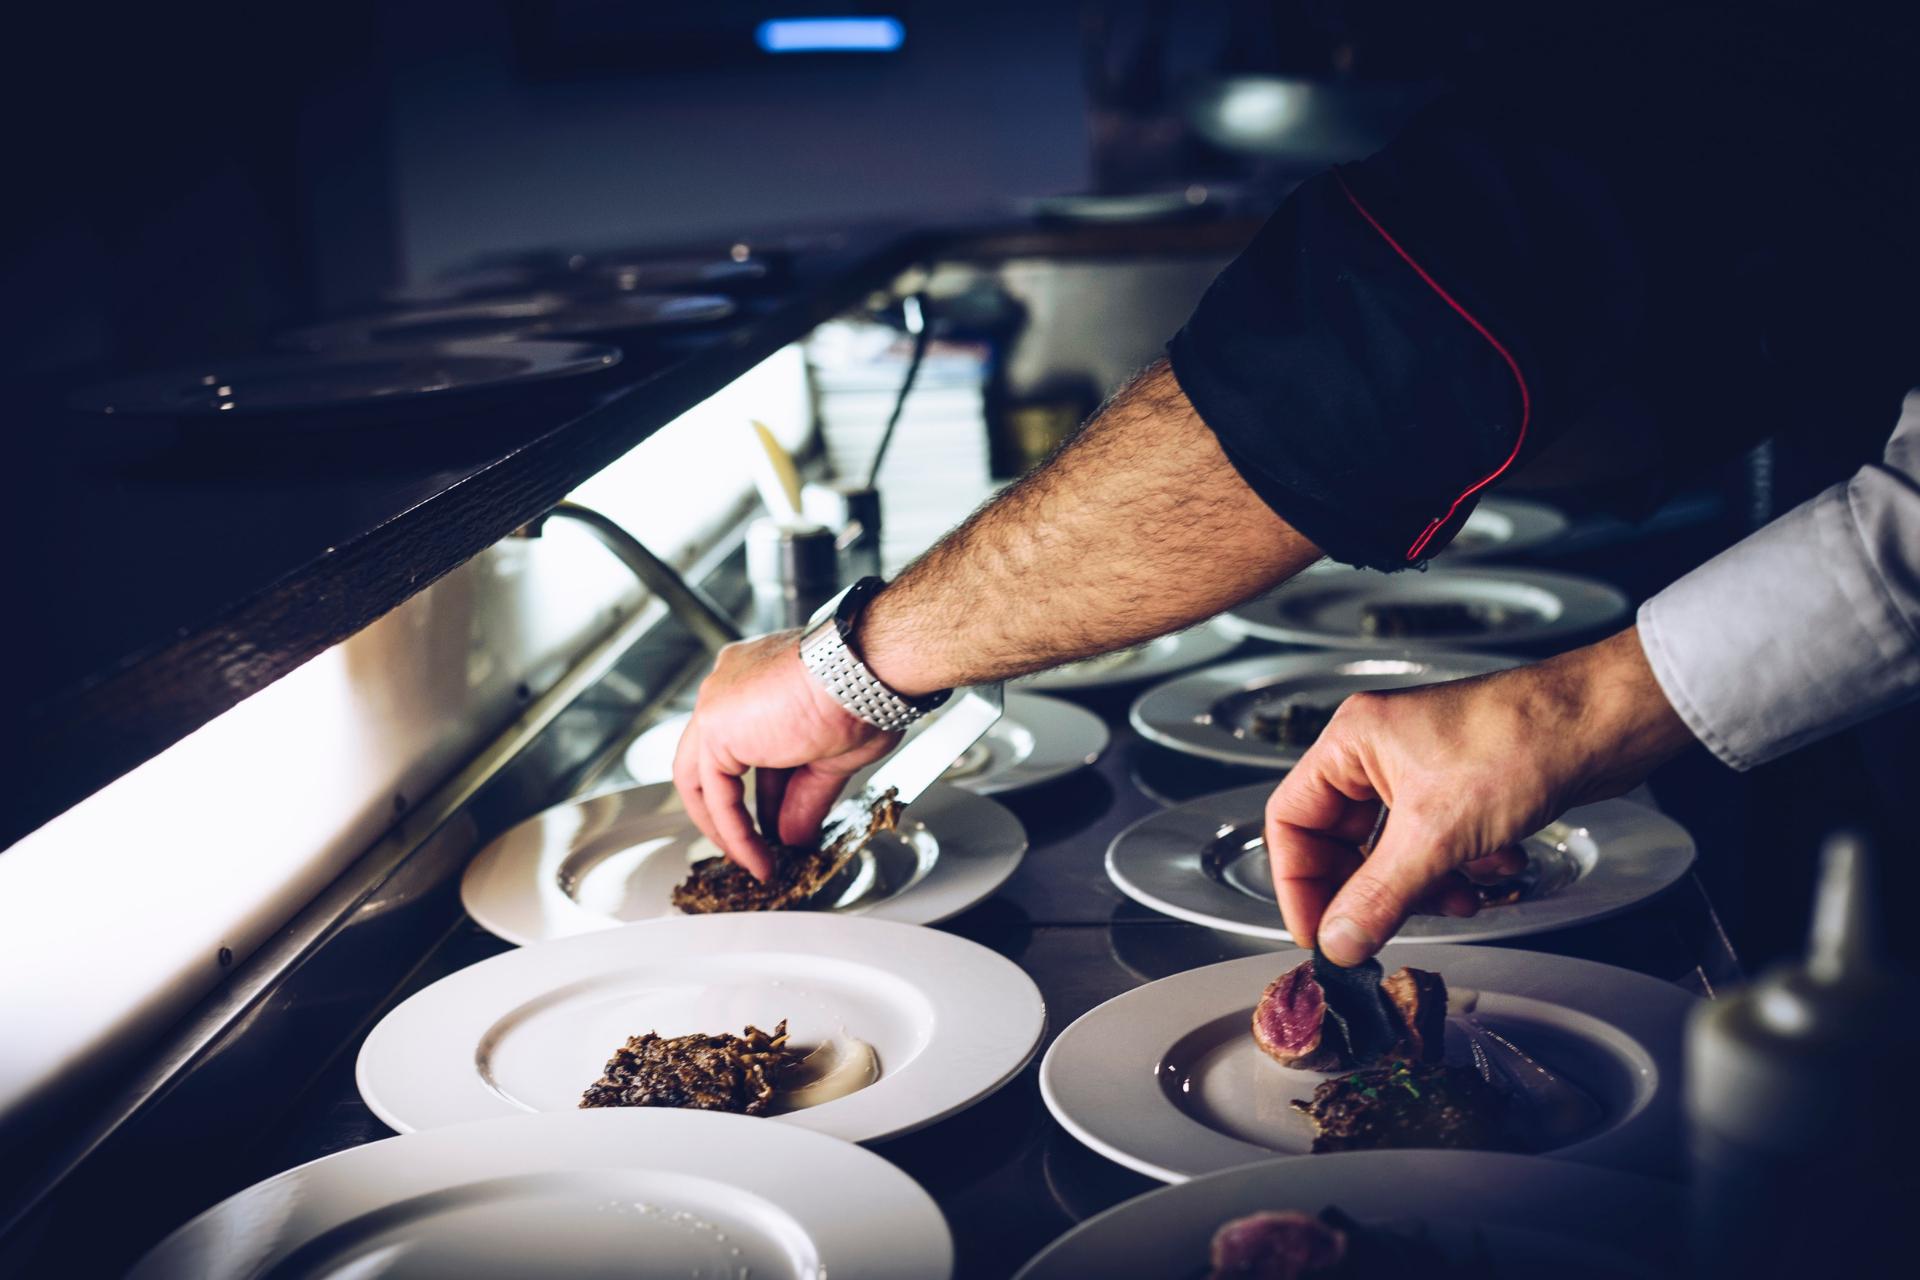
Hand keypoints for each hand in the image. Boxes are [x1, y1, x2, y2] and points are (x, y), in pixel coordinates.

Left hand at [672, 631, 898, 879]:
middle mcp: (730, 686)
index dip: (765, 792)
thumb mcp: (833, 756)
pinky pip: (716, 794)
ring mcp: (717, 703)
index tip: (778, 823)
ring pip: (705, 779)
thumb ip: (804, 796)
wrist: (864, 673)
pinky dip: (734, 831)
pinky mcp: (714, 727)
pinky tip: (757, 856)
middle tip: (755, 848)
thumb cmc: (865, 692)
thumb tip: (794, 835)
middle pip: (716, 762)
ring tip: (756, 862)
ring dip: (729, 828)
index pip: (749, 746)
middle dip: (734, 812)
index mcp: (758, 679)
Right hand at [1264, 627, 1694, 965]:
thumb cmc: (1522, 739)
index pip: (1290, 820)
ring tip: (1459, 898)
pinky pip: (1437, 847)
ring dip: (1424, 886)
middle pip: (1343, 842)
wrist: (1605, 722)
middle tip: (1383, 931)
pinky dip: (1460, 869)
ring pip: (1394, 851)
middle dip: (1372, 890)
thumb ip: (1378, 897)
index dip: (1298, 883)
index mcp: (1351, 742)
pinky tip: (1495, 870)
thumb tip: (1338, 942)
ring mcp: (1422, 770)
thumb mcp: (1437, 834)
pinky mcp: (1463, 789)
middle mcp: (1379, 752)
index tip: (1318, 933)